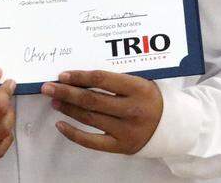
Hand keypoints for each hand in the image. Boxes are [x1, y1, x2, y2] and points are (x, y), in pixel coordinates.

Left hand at [43, 70, 161, 153]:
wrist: (171, 125)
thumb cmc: (151, 98)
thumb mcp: (142, 81)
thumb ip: (118, 78)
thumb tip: (83, 75)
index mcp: (138, 89)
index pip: (102, 80)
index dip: (80, 77)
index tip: (63, 75)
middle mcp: (132, 110)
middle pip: (91, 100)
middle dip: (66, 92)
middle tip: (48, 87)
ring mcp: (126, 130)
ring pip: (89, 118)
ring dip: (68, 109)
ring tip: (55, 101)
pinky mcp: (121, 145)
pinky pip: (92, 141)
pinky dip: (74, 134)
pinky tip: (61, 124)